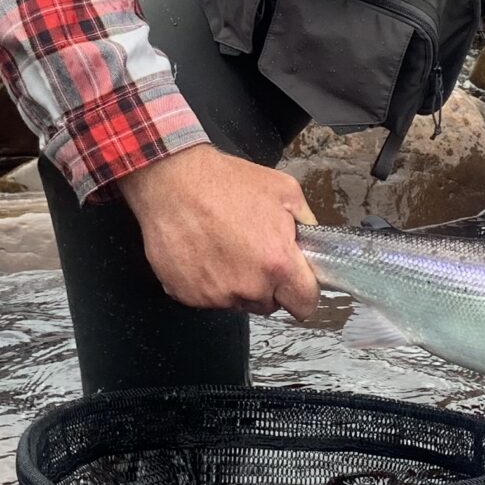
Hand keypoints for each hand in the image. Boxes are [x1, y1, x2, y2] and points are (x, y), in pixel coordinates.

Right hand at [116, 143, 319, 317]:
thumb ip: (306, 222)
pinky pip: (205, 297)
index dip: (302, 294)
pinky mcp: (186, 294)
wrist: (172, 180)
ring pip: (236, 300)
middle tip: (252, 252)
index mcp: (277, 264)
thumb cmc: (225, 182)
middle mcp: (247, 286)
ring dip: (234, 283)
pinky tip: (202, 251)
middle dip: (266, 285)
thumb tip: (311, 242)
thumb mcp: (283, 190)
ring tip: (222, 247)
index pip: (305, 305)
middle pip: (268, 304)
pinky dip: (205, 281)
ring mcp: (214, 294)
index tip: (295, 284)